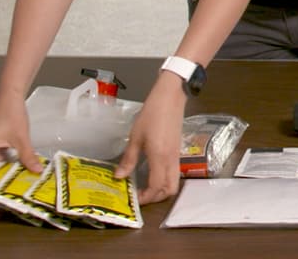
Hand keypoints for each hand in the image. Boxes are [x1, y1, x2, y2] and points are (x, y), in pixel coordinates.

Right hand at [0, 90, 40, 178]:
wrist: (12, 96)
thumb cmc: (11, 114)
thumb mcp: (21, 138)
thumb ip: (27, 155)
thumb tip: (37, 171)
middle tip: (7, 189)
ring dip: (1, 172)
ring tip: (15, 181)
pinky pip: (0, 156)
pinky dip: (7, 162)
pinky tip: (20, 166)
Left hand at [114, 72, 186, 203]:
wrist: (170, 98)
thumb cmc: (152, 114)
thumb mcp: (136, 137)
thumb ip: (129, 159)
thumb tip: (119, 177)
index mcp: (160, 157)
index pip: (156, 186)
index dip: (146, 197)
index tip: (134, 199)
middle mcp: (171, 160)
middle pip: (170, 189)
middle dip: (157, 197)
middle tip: (141, 195)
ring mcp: (177, 156)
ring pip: (174, 182)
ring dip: (162, 189)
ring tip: (146, 186)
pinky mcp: (178, 151)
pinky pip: (175, 172)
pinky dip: (165, 179)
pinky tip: (152, 173)